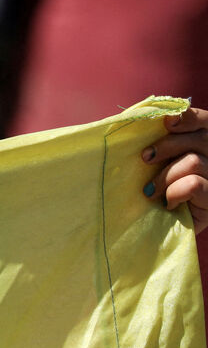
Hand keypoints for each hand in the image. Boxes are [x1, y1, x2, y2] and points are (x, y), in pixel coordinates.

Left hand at [142, 107, 207, 234]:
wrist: (163, 229)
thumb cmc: (158, 190)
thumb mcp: (161, 162)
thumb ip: (164, 140)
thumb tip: (159, 118)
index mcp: (207, 144)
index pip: (205, 121)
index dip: (188, 118)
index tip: (167, 123)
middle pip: (201, 138)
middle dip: (167, 146)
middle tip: (146, 158)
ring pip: (194, 162)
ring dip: (166, 176)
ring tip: (152, 191)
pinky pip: (194, 185)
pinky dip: (175, 193)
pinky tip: (169, 203)